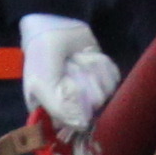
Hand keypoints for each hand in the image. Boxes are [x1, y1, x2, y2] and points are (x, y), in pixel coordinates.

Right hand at [19, 12, 118, 138]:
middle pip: (94, 107)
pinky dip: (101, 65)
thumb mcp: (41, 86)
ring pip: (106, 91)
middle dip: (82, 84)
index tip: (72, 94)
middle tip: (68, 70)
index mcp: (57, 112)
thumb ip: (60, 110)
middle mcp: (77, 105)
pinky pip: (114, 78)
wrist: (54, 28)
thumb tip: (83, 126)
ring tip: (75, 60)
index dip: (78, 113)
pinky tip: (87, 56)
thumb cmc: (42, 59)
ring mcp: (93, 91)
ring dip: (90, 71)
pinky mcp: (105, 76)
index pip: (76, 126)